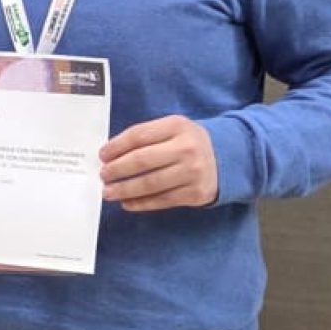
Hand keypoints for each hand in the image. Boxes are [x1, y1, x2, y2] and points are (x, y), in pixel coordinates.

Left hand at [99, 115, 218, 210]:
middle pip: (142, 160)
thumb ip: (145, 136)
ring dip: (124, 190)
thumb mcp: (172, 128)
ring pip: (150, 184)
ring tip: (108, 192)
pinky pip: (162, 200)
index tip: (102, 156)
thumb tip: (111, 155)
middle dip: (116, 170)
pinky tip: (127, 203)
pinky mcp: (196, 193)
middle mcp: (187, 148)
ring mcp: (193, 172)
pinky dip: (141, 203)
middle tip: (103, 175)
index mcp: (177, 126)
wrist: (228, 157)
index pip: (138, 136)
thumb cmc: (189, 142)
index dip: (116, 147)